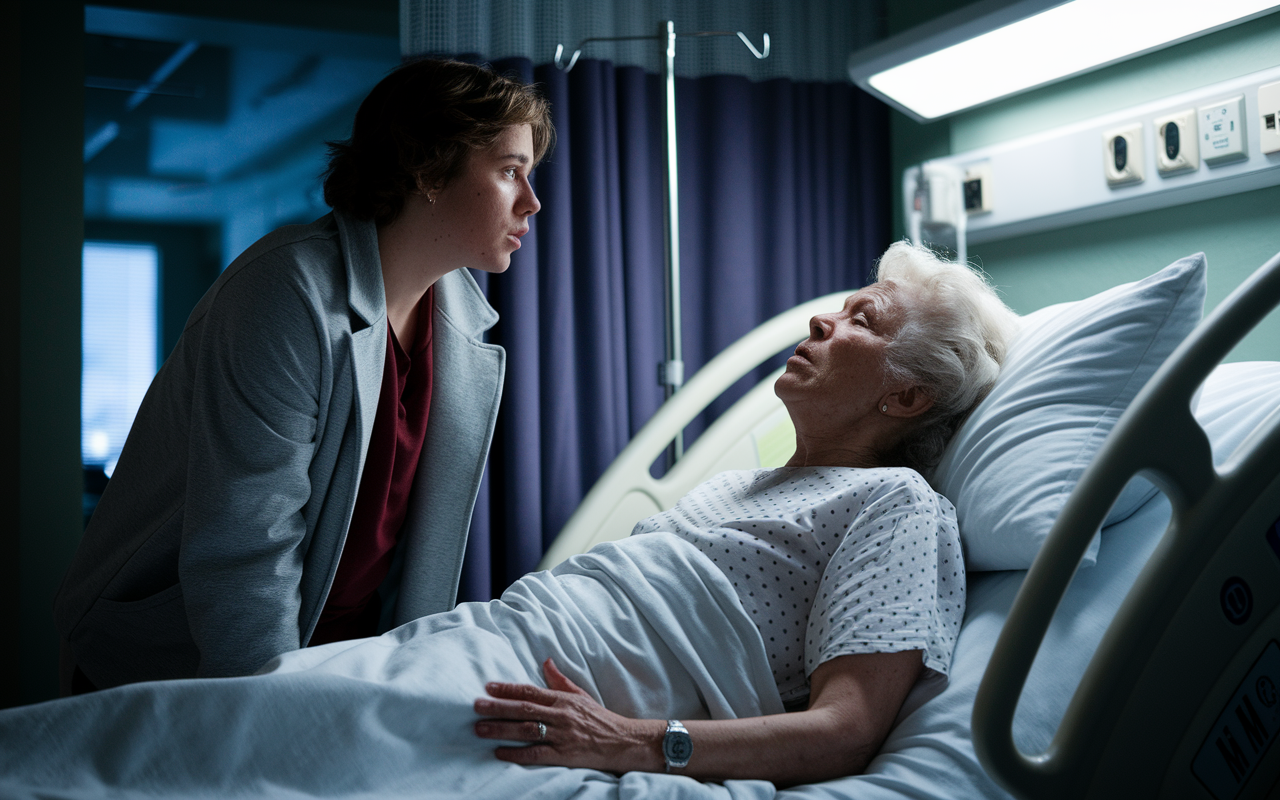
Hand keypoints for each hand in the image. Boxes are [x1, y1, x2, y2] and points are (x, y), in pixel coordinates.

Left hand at [473, 658, 663, 773]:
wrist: (622, 741)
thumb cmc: (600, 718)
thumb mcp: (580, 695)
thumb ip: (560, 680)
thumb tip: (545, 660)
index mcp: (563, 699)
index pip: (530, 690)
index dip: (508, 688)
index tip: (488, 686)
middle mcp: (561, 715)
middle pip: (524, 709)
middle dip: (497, 707)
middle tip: (476, 706)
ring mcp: (562, 735)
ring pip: (526, 730)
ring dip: (501, 729)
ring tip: (480, 728)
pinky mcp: (564, 755)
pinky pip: (536, 754)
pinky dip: (517, 753)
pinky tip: (499, 752)